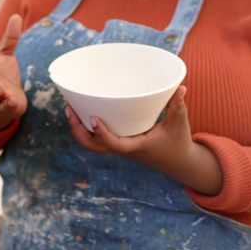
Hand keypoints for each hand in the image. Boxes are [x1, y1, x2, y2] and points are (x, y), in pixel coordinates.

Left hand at [65, 86, 190, 159]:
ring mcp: (120, 147)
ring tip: (70, 108)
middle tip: (70, 109)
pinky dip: (87, 129)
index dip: (102, 133)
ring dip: (79, 129)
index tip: (92, 118)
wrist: (179, 162)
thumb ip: (177, 105)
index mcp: (136, 147)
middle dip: (78, 130)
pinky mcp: (120, 143)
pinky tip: (82, 112)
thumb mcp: (179, 123)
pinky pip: (97, 140)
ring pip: (92, 144)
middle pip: (94, 146)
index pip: (114, 144)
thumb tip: (180, 87)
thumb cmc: (178, 142)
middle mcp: (124, 148)